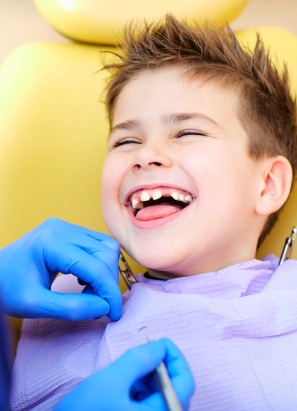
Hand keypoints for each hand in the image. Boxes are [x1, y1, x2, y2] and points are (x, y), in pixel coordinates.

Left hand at [0, 218, 121, 319]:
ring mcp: (65, 226)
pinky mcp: (68, 230)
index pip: (95, 266)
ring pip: (106, 246)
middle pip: (105, 252)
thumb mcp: (35, 306)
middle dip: (108, 282)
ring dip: (106, 273)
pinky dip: (99, 264)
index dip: (109, 291)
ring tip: (90, 293)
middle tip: (97, 306)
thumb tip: (104, 307)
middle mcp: (61, 228)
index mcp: (50, 243)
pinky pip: (97, 244)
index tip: (113, 314)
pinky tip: (85, 279)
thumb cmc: (8, 289)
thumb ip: (71, 308)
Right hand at [54, 338, 194, 410]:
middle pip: (174, 390)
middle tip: (143, 351)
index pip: (185, 383)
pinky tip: (124, 382)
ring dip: (149, 377)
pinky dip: (140, 389)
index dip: (176, 357)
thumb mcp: (111, 381)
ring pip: (160, 396)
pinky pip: (147, 404)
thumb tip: (161, 347)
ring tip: (129, 368)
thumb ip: (139, 360)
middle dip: (160, 366)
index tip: (161, 340)